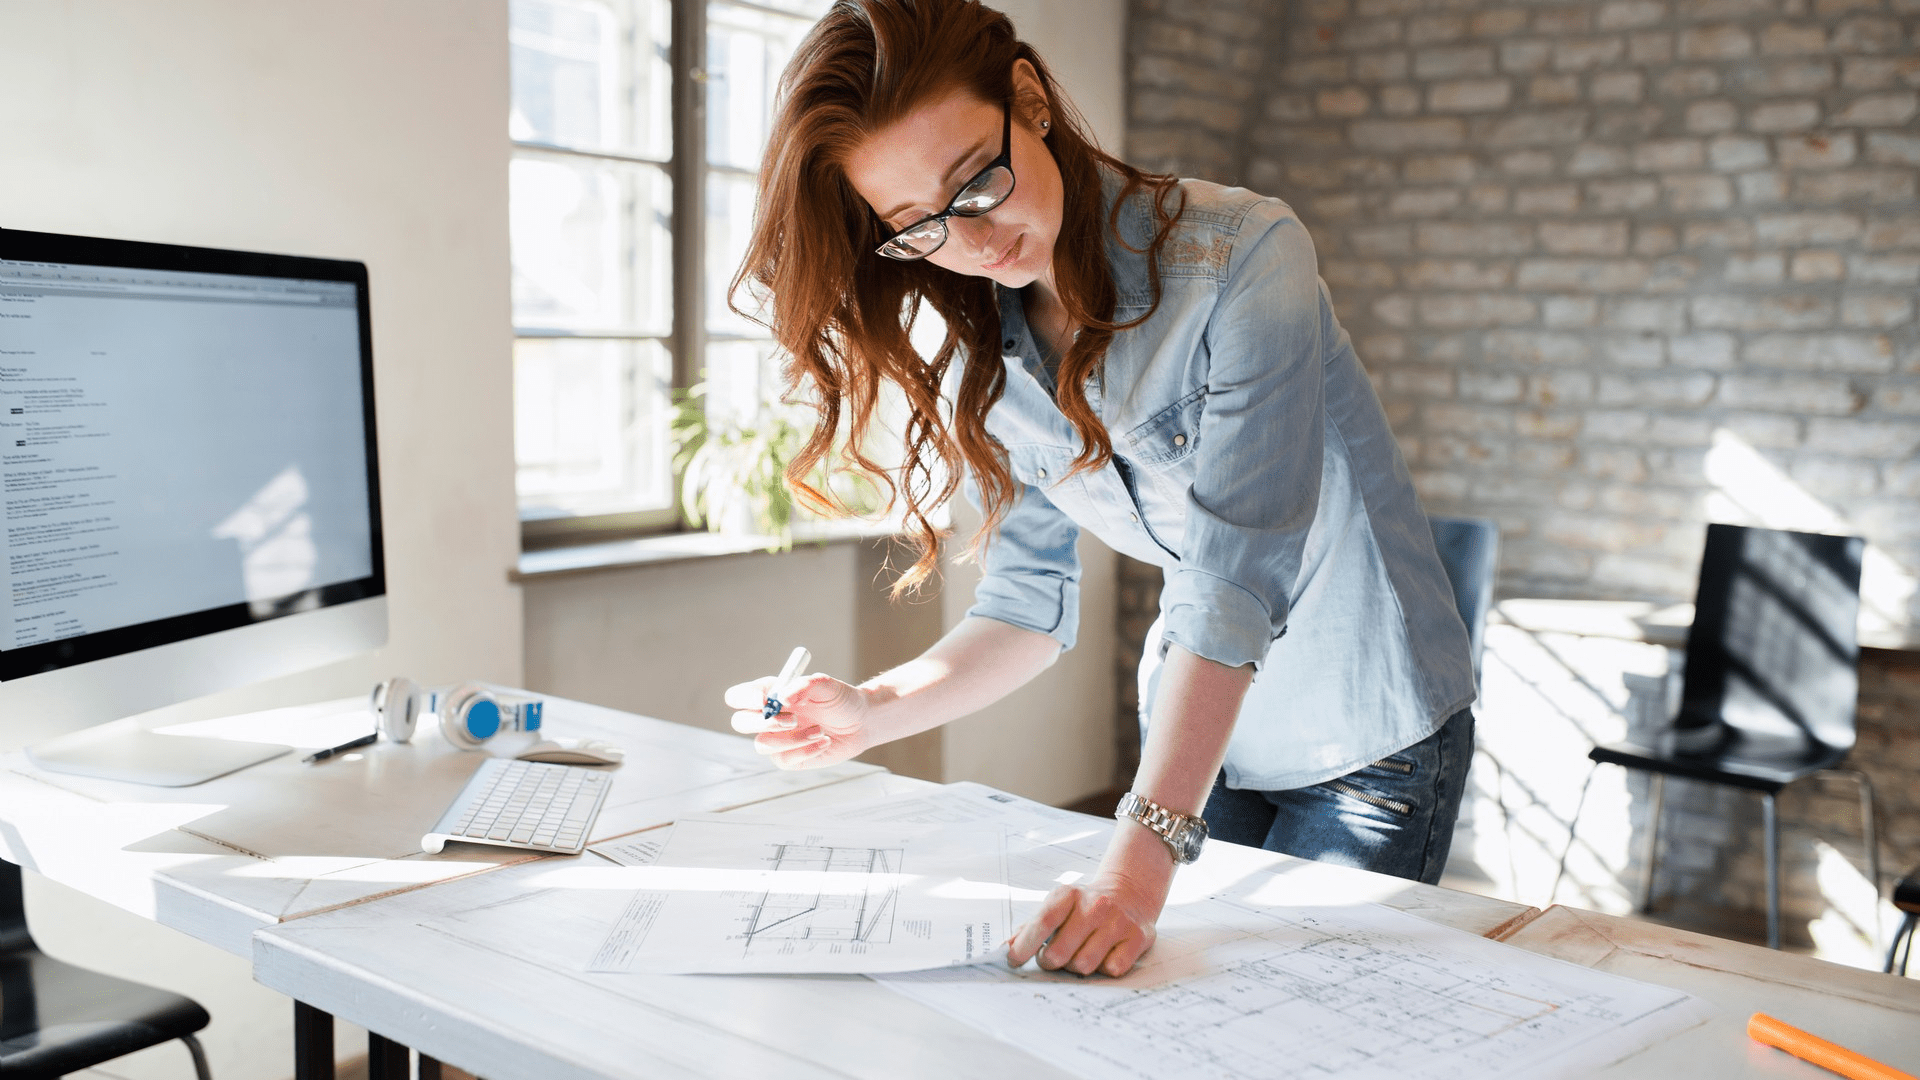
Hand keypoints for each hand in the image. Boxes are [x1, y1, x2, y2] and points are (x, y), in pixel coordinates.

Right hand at [724, 672, 871, 768]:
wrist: (861, 722)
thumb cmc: (840, 699)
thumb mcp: (826, 685)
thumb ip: (804, 685)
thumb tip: (782, 697)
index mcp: (769, 694)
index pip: (738, 697)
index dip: (744, 698)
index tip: (764, 700)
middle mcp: (767, 717)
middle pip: (740, 723)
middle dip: (764, 723)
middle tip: (792, 720)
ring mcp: (776, 739)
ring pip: (762, 745)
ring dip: (792, 739)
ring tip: (819, 730)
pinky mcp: (788, 758)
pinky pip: (784, 760)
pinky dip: (806, 750)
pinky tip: (824, 741)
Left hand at [1004, 847, 1169, 976]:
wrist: (1130, 893)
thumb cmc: (1084, 907)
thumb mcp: (1058, 906)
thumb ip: (1030, 927)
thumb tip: (1005, 949)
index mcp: (1070, 894)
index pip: (1043, 922)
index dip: (1025, 944)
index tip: (1013, 959)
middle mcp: (1096, 905)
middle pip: (1059, 953)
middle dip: (1050, 961)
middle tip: (1052, 958)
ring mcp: (1118, 921)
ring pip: (1084, 965)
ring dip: (1076, 967)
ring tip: (1078, 954)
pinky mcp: (1138, 938)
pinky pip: (1112, 969)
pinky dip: (1104, 968)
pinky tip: (1104, 954)